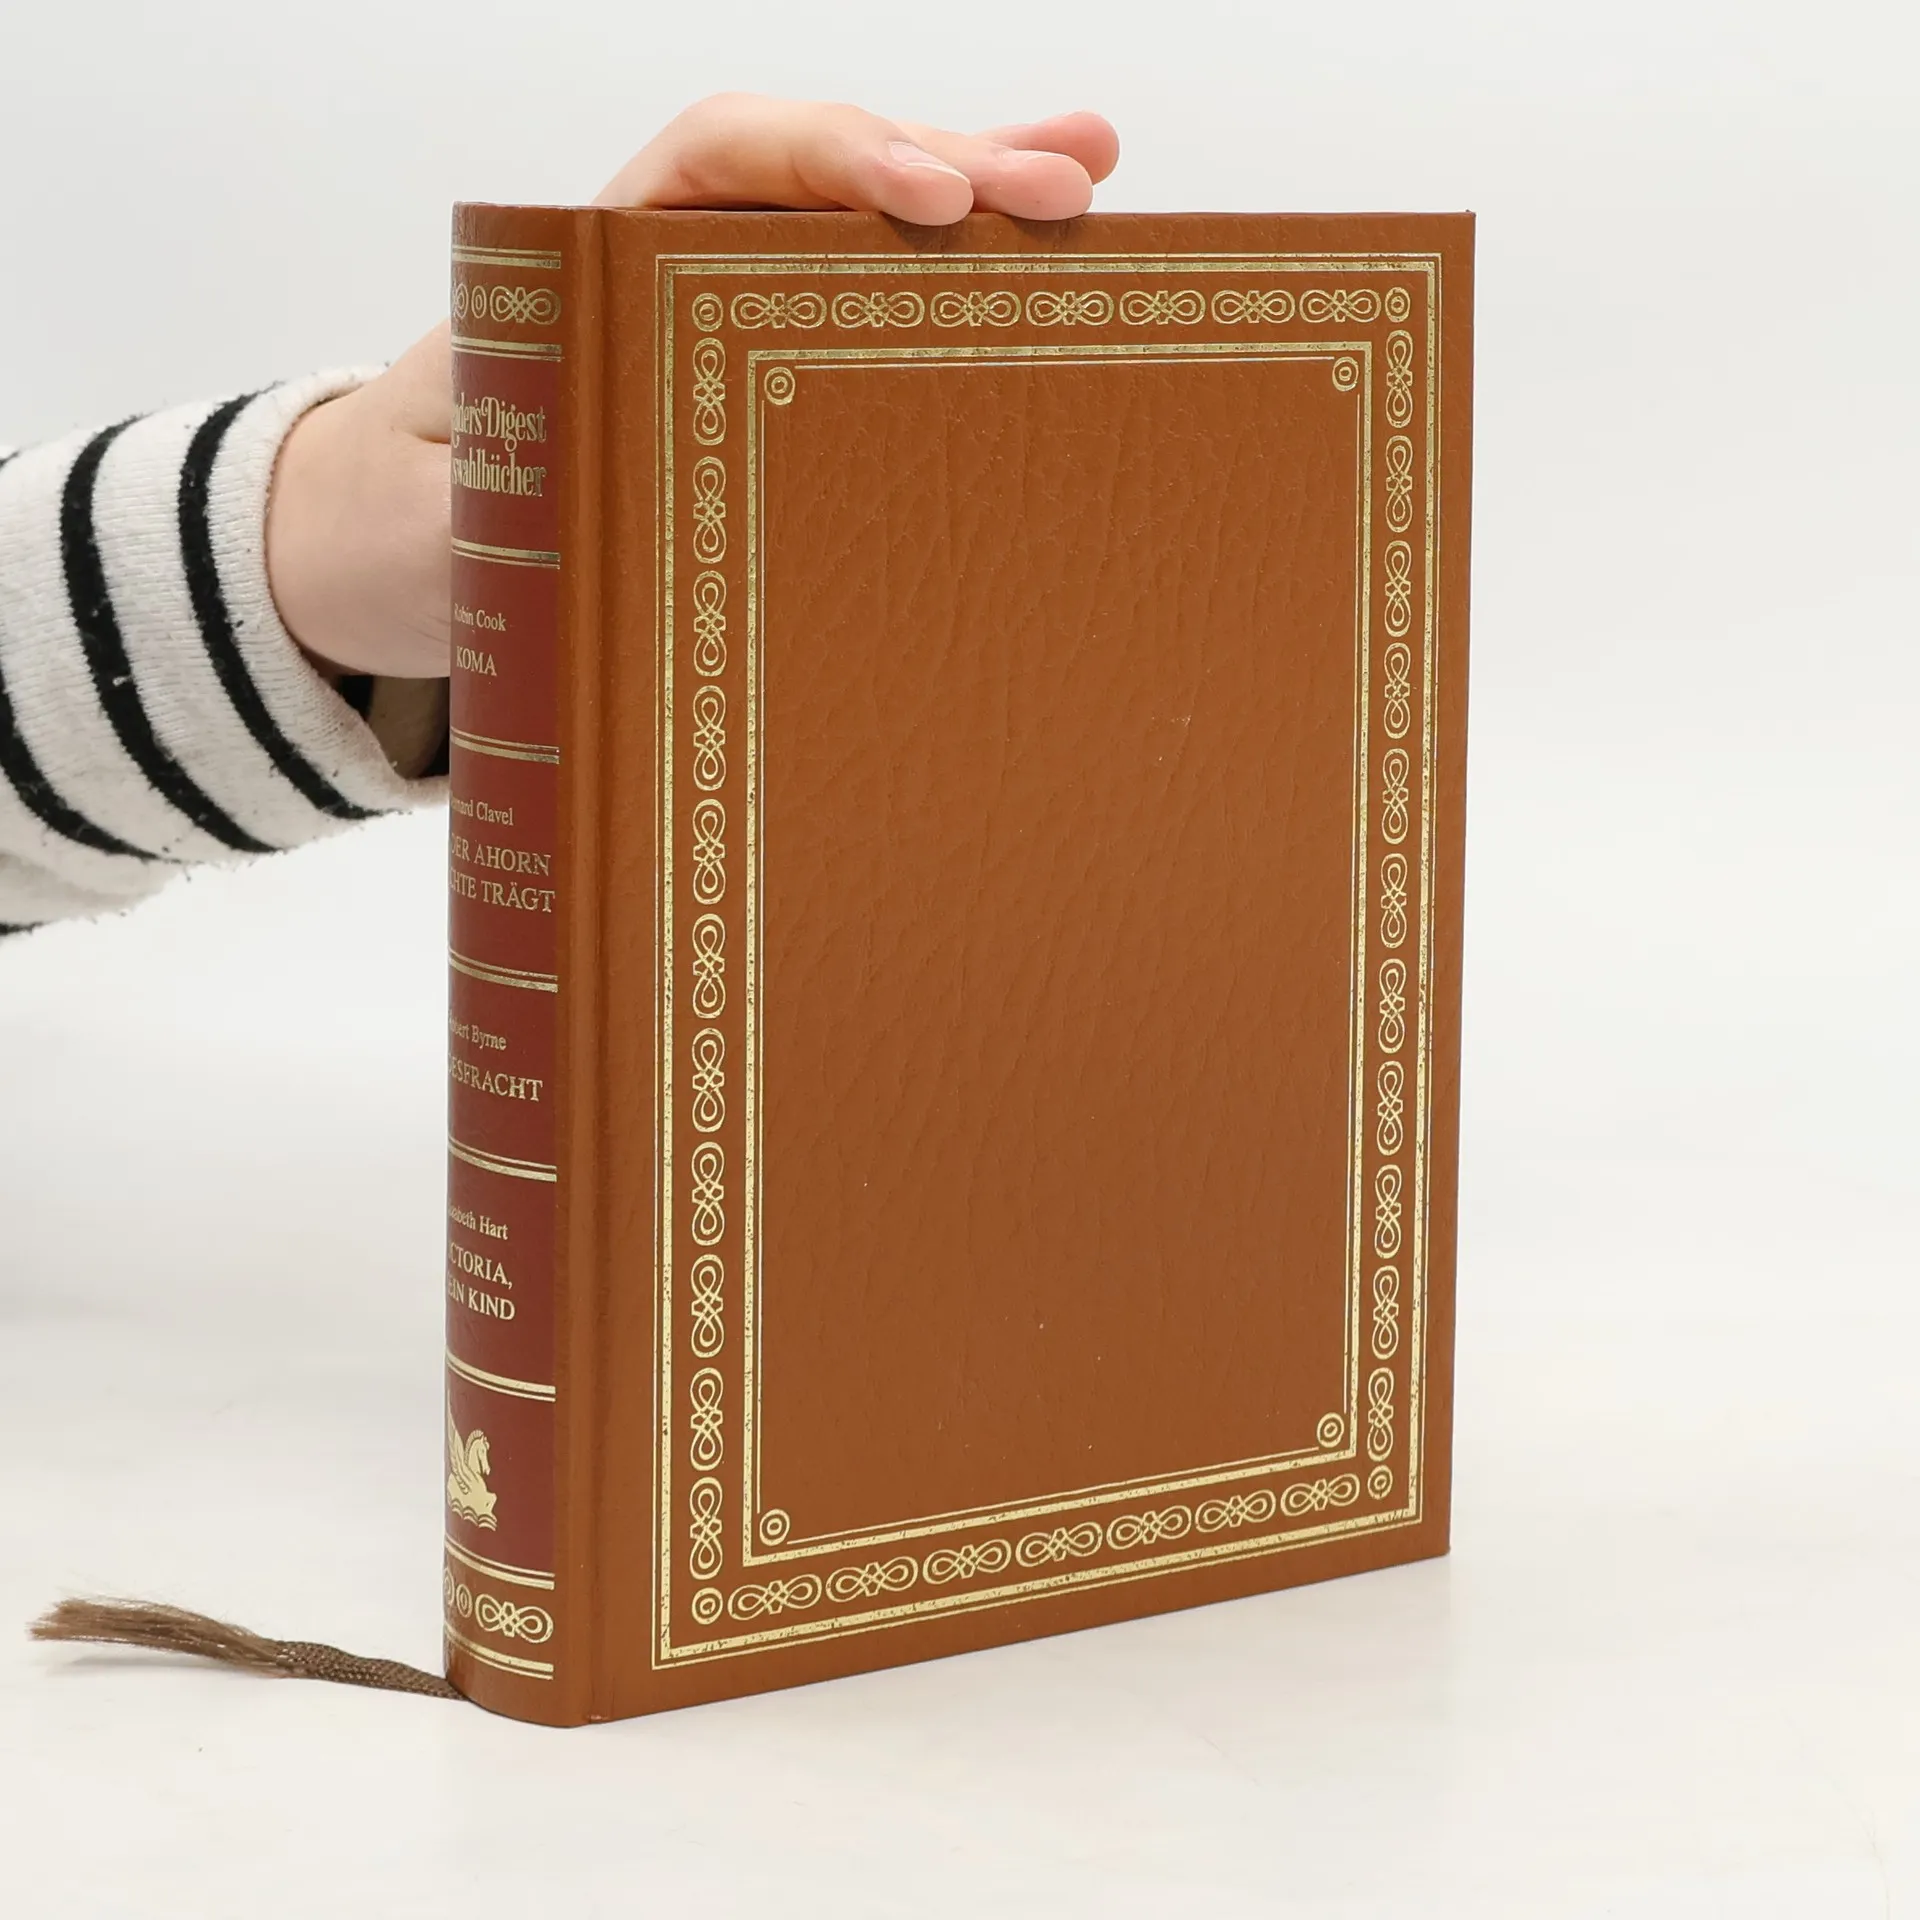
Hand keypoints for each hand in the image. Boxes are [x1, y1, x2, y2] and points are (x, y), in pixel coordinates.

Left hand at [266, 96, 1119, 681]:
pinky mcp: (758, 383)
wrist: (387, 546)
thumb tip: (580, 522)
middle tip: (1067, 193)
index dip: (830, 159)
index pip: (721, 160)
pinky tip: (1044, 253)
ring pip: (857, 236)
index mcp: (590, 267)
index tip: (925, 199)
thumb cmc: (406, 521)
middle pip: (821, 178)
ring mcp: (722, 325)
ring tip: (1093, 174)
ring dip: (975, 199)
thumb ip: (495, 513)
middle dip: (947, 171)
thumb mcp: (432, 526)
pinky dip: (950, 287)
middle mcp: (670, 271)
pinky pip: (860, 317)